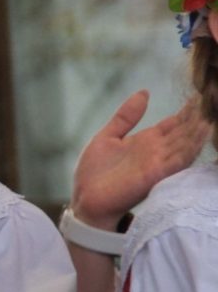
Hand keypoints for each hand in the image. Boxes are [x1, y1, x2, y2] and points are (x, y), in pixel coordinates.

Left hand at [73, 90, 206, 231]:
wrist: (86, 199)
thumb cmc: (95, 172)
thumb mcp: (108, 136)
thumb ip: (126, 116)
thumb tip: (144, 92)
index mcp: (146, 141)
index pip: (173, 123)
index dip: (187, 111)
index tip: (200, 95)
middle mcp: (157, 151)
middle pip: (184, 131)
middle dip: (198, 117)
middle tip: (212, 99)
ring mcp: (159, 162)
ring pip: (186, 143)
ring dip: (199, 130)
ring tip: (212, 115)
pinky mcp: (157, 174)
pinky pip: (179, 159)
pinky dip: (191, 147)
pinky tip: (202, 134)